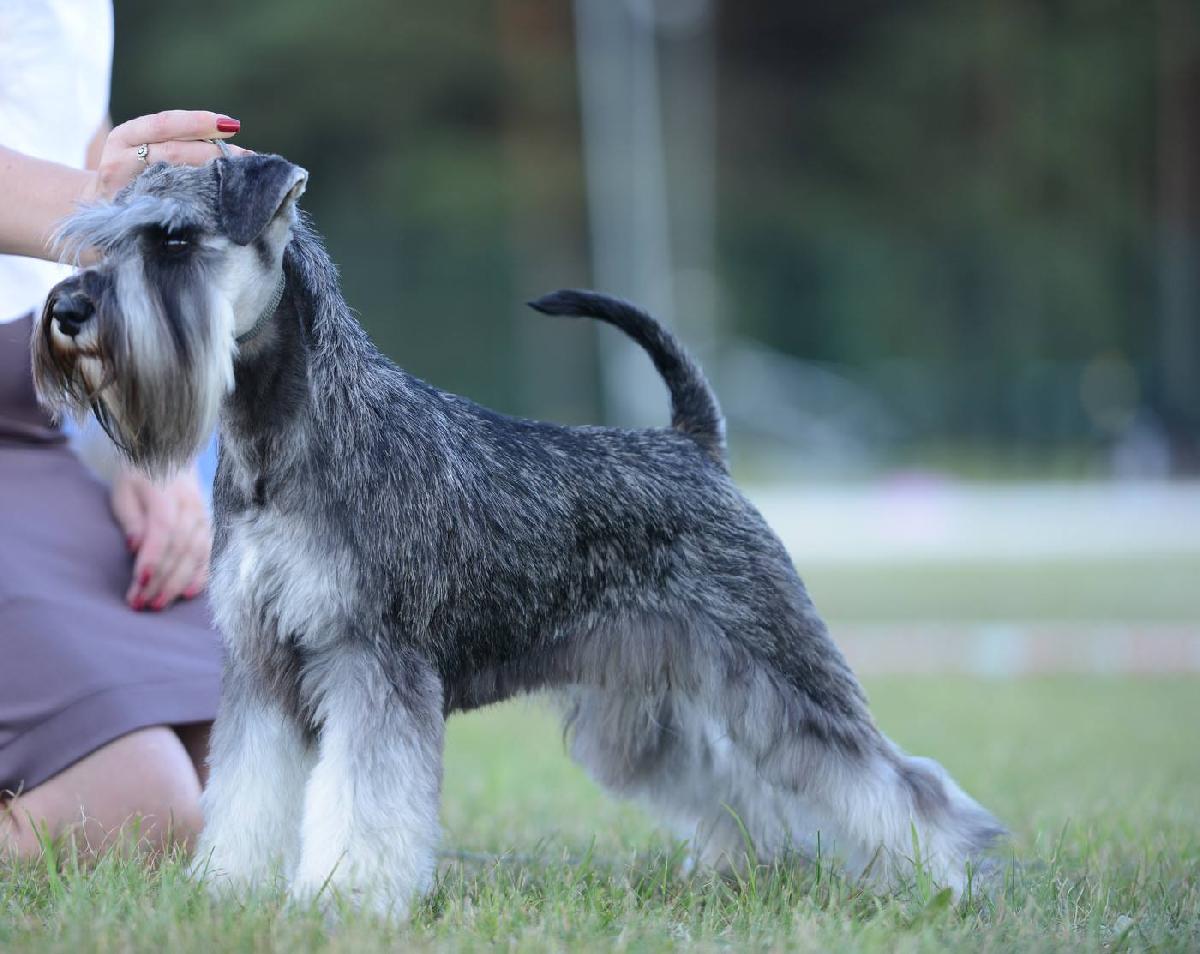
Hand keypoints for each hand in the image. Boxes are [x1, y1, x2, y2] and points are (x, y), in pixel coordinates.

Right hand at [83, 110, 250, 203]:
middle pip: (172, 152)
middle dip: (214, 153)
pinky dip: (196, 206)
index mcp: (123, 137)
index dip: (198, 122)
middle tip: (247, 157)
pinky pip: (169, 210)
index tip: (231, 124)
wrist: (98, 212)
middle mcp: (119, 161)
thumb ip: (175, 141)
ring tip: (239, 178)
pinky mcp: (132, 218)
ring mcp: (123, 191)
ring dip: (209, 178)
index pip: (164, 123)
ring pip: (172, 180)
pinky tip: (219, 207)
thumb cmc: (134, 176)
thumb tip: (229, 134)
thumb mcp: (143, 151)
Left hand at [110, 468, 211, 611]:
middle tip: (141, 604)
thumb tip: (135, 547)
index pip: (163, 531)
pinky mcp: (209, 526)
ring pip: (196, 555)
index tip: (139, 583)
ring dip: (178, 583)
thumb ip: (131, 518)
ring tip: (159, 604)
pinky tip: (189, 593)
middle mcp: (191, 508)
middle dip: (161, 579)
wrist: (170, 457)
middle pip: (179, 549)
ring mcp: (204, 517)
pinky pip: (209, 554)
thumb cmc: (140, 477)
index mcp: (167, 495)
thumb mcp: (124, 490)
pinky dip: (201, 575)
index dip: (152, 558)